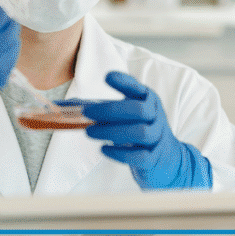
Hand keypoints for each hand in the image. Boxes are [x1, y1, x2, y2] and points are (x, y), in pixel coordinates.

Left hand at [70, 72, 211, 189]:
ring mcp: (157, 138)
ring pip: (139, 132)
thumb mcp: (127, 116)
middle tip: (87, 113)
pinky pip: (139, 155)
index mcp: (148, 101)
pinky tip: (103, 149)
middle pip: (138, 110)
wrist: (168, 159)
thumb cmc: (141, 131)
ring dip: (111, 131)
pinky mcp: (154, 159)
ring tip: (89, 132)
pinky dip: (119, 152)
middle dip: (110, 110)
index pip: (138, 88)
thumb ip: (101, 109)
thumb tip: (65, 107)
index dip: (124, 82)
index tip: (107, 77)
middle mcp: (155, 116)